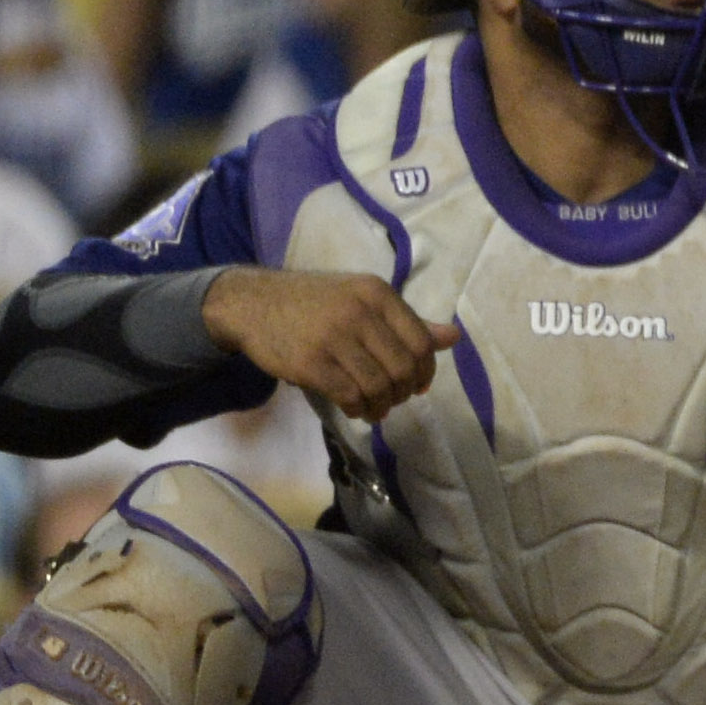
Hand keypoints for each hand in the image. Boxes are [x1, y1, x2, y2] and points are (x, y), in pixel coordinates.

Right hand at [202, 267, 443, 420]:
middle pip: (402, 367)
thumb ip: (406, 321)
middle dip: (404, 392)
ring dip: (382, 405)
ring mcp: (333, 338)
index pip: (420, 341)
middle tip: (395, 401)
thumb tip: (453, 338)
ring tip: (376, 410)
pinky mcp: (309, 363)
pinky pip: (349, 395)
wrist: (252, 303)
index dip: (425, 371)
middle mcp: (359, 312)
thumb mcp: (362, 300)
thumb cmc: (313, 303)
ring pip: (378, 385)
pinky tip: (357, 410)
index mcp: (377, 293)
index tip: (418, 386)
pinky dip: (359, 409)